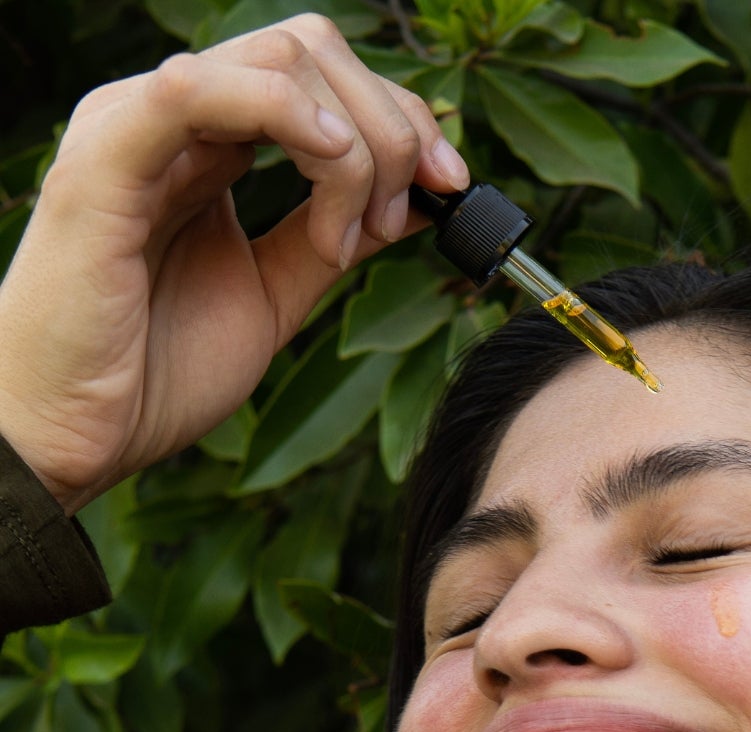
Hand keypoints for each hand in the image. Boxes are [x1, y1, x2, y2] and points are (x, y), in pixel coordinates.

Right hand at [0, 12, 469, 513]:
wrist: (73, 434)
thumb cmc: (152, 374)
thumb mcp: (274, 298)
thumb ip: (332, 242)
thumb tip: (415, 199)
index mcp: (212, 147)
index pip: (324, 80)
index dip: (403, 122)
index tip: (450, 191)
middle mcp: (177, 120)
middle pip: (313, 52)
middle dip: (392, 127)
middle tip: (405, 216)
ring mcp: (139, 126)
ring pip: (279, 58)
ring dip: (354, 141)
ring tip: (352, 234)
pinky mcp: (107, 155)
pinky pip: (199, 88)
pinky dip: (284, 112)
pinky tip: (329, 165)